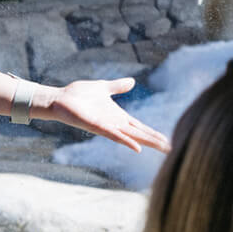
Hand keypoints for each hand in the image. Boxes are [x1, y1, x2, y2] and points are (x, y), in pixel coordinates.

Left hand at [36, 77, 169, 152]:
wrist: (60, 98)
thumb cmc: (78, 94)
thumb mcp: (103, 87)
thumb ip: (118, 86)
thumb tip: (132, 82)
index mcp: (117, 116)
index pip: (139, 126)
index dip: (153, 133)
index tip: (167, 140)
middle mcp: (114, 123)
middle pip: (139, 133)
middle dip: (156, 140)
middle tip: (172, 149)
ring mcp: (106, 126)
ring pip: (131, 136)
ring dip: (147, 142)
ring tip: (163, 148)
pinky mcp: (97, 126)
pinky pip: (114, 135)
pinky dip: (126, 141)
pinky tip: (137, 148)